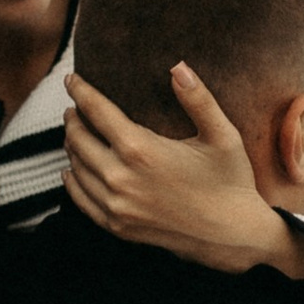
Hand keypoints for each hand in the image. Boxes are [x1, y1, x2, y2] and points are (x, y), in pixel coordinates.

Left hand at [64, 65, 303, 277]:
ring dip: (71, 146)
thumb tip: (178, 66)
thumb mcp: (222, 135)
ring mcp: (116, 205)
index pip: (96, 111)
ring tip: (75, 133)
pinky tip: (71, 170)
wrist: (232, 236)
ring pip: (76, 168)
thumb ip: (198, 99)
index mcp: (141, 149)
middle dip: (73, 119)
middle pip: (78, 139)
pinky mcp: (118, 226)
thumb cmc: (230, 181)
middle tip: (75, 108)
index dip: (80, 92)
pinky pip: (81, 199)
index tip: (71, 80)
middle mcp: (120, 178)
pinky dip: (72, 181)